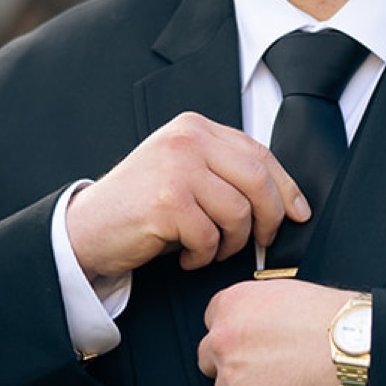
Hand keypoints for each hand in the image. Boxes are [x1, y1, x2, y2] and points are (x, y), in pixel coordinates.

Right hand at [66, 114, 308, 280]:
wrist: (86, 228)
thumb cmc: (139, 207)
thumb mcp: (184, 173)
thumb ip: (225, 173)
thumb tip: (287, 201)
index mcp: (194, 128)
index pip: (259, 153)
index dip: (286, 188)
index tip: (298, 213)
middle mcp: (187, 141)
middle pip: (258, 182)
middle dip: (268, 220)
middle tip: (258, 242)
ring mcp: (176, 169)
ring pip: (238, 213)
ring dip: (229, 244)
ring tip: (207, 249)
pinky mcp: (167, 202)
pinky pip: (210, 238)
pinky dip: (203, 257)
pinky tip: (185, 256)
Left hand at [198, 280, 354, 385]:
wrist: (357, 349)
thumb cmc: (334, 319)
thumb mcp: (287, 293)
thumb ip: (258, 308)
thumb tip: (255, 323)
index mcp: (231, 303)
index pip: (212, 324)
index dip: (235, 337)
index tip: (252, 345)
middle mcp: (222, 338)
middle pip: (210, 359)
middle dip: (233, 366)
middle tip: (267, 370)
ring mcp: (231, 375)